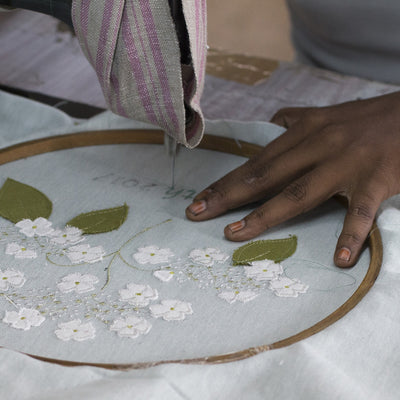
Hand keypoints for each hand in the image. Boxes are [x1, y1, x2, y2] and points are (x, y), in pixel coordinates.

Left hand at [186, 91, 399, 266]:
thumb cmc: (369, 117)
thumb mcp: (327, 112)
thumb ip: (297, 118)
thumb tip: (274, 122)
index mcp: (305, 131)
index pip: (257, 162)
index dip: (226, 182)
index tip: (200, 200)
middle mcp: (318, 145)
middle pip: (265, 176)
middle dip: (227, 197)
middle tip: (197, 215)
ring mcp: (346, 162)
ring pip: (299, 193)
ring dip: (265, 216)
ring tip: (235, 234)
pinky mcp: (377, 179)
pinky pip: (361, 211)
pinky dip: (351, 235)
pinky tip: (339, 258)